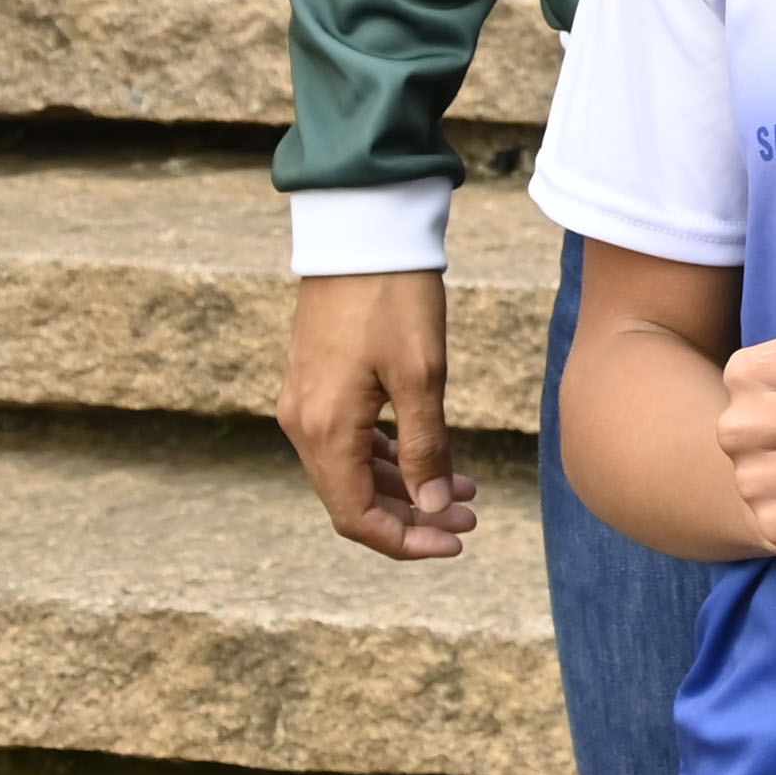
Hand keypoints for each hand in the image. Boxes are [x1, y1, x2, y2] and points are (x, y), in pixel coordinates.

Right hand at [278, 268, 476, 558]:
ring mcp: (306, 404)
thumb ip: (424, 448)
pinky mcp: (317, 385)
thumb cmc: (395, 299)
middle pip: (353, 500)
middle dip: (414, 516)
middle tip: (472, 516)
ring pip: (353, 472)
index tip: (456, 541)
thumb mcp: (422, 376)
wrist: (361, 234)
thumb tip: (434, 508)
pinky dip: (389, 458)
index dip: (405, 541)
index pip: (356, 516)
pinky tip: (433, 459)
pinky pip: (349, 442)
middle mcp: (303, 425)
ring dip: (405, 488)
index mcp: (324, 431)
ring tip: (467, 491)